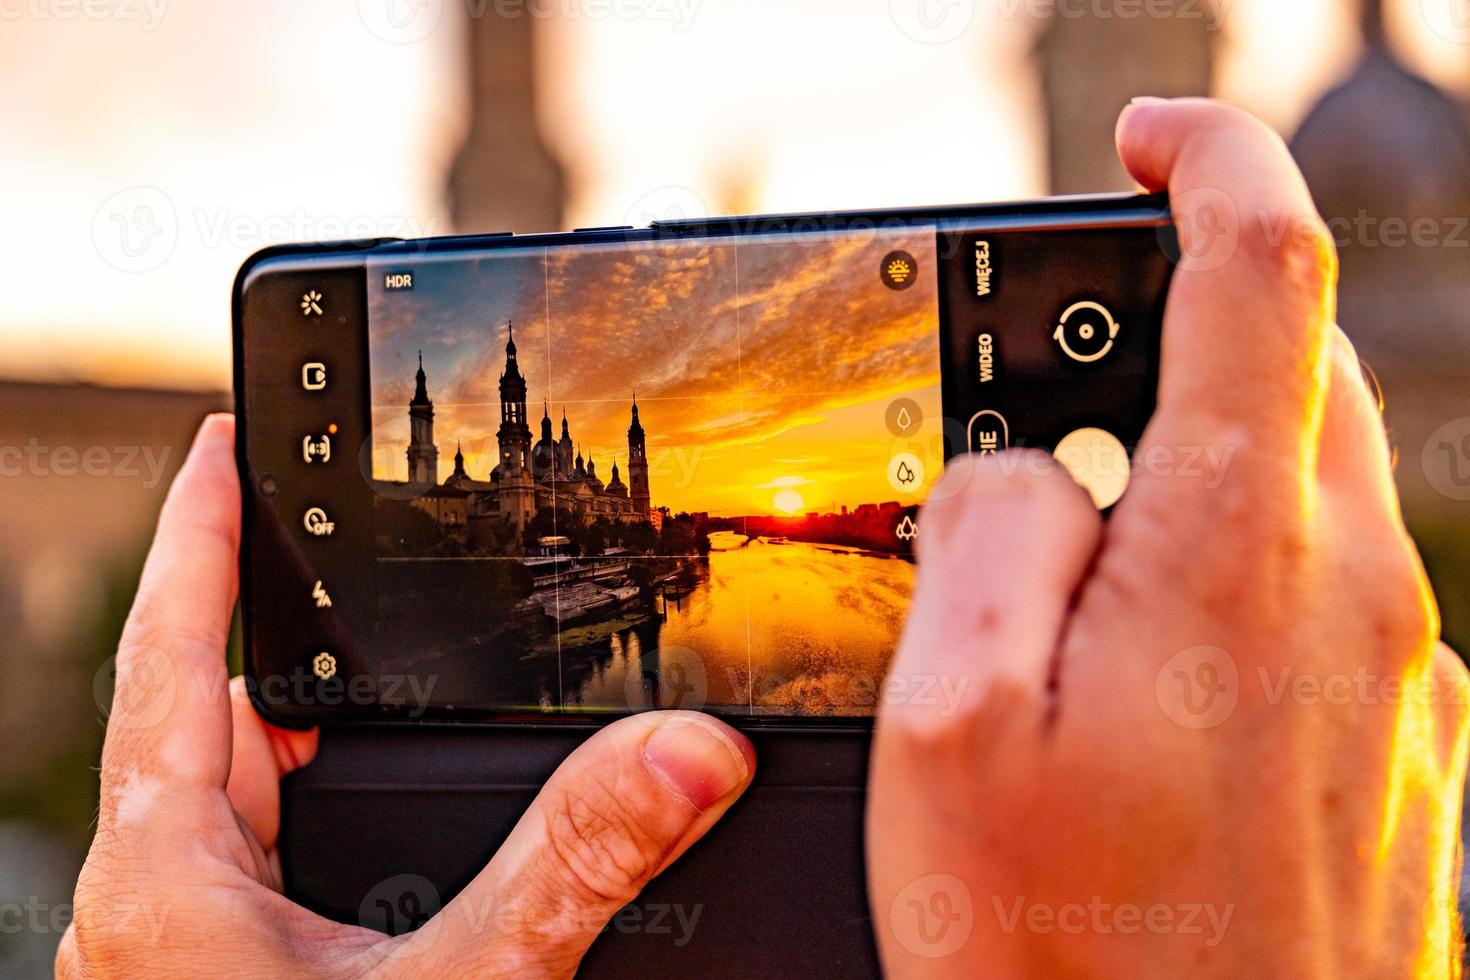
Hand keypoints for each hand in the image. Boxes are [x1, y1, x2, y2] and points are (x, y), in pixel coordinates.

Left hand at [58, 415, 754, 977]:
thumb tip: (687, 755)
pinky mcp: (216, 978)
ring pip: (228, 794)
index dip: (201, 531)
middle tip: (343, 570)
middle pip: (201, 712)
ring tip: (367, 691)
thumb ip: (573, 866)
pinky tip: (371, 848)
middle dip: (273, 634)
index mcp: (167, 862)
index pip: (172, 644)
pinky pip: (249, 860)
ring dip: (294, 737)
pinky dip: (305, 821)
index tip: (217, 440)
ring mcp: (178, 943)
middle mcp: (157, 893)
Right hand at [868, 98, 1468, 976]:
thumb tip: (1030, 465)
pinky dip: (1233, 576)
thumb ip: (984, 531)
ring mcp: (1400, 678)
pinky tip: (1147, 679)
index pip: (1262, 267)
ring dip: (1195, 467)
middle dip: (1185, 325)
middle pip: (1292, 366)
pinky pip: (1320, 599)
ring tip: (1078, 569)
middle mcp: (1354, 594)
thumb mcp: (949, 724)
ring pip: (1304, 485)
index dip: (1206, 159)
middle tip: (1062, 381)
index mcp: (1236, 555)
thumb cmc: (1066, 954)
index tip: (1148, 135)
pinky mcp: (1404, 748)